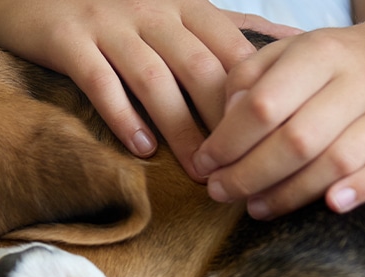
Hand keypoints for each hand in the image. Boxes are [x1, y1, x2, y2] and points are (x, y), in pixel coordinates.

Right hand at [0, 0, 298, 179]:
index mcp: (184, 4)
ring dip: (180, 130)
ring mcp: (108, 22)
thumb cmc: (117, 11)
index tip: (267, 142)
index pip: (230, 50)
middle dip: (222, 122)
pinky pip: (100, 81)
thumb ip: (228, 29)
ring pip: (154, 80)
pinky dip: (123, 117)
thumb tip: (295, 40)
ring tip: (199, 171)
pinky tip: (143, 150)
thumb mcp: (177, 9)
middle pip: (199, 68)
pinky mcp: (69, 39)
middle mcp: (151, 8)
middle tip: (239, 169)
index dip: (252, 98)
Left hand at [192, 18, 364, 218]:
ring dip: (292, 192)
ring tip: (257, 209)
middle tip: (222, 194)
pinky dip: (363, 188)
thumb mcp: (297, 52)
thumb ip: (252, 76)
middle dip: (250, 174)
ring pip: (339, 158)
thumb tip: (222, 118)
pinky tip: (331, 207)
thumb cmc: (345, 63)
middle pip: (297, 138)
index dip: (228, 141)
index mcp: (321, 50)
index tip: (205, 165)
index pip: (264, 103)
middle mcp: (360, 76)